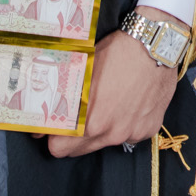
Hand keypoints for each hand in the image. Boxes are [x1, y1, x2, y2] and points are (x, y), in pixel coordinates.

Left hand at [48, 7, 186, 156]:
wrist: (155, 45)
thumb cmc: (116, 53)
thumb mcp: (81, 72)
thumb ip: (61, 99)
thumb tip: (40, 121)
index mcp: (90, 122)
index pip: (58, 149)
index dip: (53, 136)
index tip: (53, 127)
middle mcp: (112, 134)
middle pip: (80, 150)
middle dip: (74, 137)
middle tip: (78, 115)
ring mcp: (132, 133)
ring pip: (106, 142)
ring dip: (101, 130)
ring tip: (107, 104)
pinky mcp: (149, 129)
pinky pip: (129, 135)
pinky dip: (125, 124)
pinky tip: (128, 103)